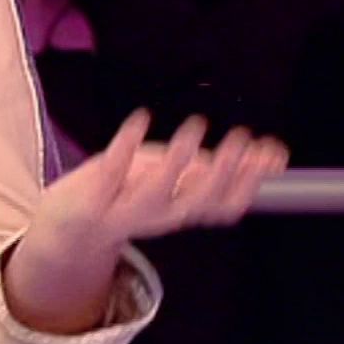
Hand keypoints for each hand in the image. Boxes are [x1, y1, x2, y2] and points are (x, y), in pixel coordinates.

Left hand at [34, 110, 287, 253]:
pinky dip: (127, 142)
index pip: (227, 204)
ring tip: (197, 126)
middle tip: (243, 139)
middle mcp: (161, 215)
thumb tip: (273, 152)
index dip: (252, 181)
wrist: (70, 225)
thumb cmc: (130, 192)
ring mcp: (128, 206)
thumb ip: (217, 168)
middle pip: (199, 201)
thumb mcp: (179, 182)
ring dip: (180, 160)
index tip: (273, 152)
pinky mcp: (96, 192)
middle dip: (225, 171)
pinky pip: (113, 168)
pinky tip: (141, 118)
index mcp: (183, 211)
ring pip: (159, 191)